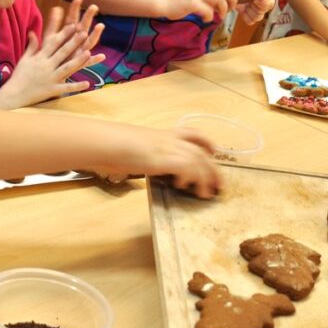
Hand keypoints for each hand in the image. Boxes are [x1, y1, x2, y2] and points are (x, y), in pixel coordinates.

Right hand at [0, 0, 104, 108]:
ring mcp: (51, 78)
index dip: (63, 34)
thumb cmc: (19, 75)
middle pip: (62, 52)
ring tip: (88, 53)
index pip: (53, 43)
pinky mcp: (53, 90)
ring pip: (67, 68)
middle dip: (73, 42)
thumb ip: (32, 46)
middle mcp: (46, 66)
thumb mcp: (24, 59)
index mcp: (40, 57)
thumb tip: (33, 32)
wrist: (14, 93)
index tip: (72, 25)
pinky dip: (77, 86)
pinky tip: (87, 83)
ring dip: (78, 60)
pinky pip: (66, 88)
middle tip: (84, 33)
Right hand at [96, 125, 221, 198]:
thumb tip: (131, 162)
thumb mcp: (130, 147)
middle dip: (212, 168)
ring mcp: (169, 148)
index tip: (214, 150)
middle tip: (219, 183)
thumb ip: (139, 154)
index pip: (191, 134)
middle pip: (200, 152)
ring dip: (205, 178)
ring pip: (199, 161)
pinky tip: (185, 186)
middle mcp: (170, 139)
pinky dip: (191, 178)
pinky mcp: (167, 159)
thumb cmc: (112, 145)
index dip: (206, 142)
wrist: (108, 143)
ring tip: (207, 194)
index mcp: (162, 134)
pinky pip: (189, 168)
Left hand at [236, 0, 275, 24]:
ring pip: (257, 17)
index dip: (263, 3)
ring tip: (244, 4)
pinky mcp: (251, 17)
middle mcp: (264, 4)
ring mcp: (257, 12)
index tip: (255, 0)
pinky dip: (245, 16)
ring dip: (249, 11)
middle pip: (263, 12)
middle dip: (254, 7)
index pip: (270, 2)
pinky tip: (242, 9)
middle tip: (247, 2)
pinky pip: (250, 21)